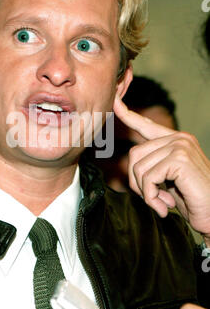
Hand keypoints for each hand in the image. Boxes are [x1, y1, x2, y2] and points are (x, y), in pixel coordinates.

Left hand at [113, 96, 209, 243]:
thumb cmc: (192, 199)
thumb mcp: (168, 179)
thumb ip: (152, 166)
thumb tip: (132, 163)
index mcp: (176, 140)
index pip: (147, 125)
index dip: (128, 115)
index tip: (115, 102)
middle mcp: (179, 138)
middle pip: (134, 154)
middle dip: (136, 181)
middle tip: (152, 198)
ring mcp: (180, 146)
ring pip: (139, 167)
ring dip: (145, 192)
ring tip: (161, 203)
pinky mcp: (180, 159)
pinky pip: (148, 177)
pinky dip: (151, 196)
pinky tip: (164, 206)